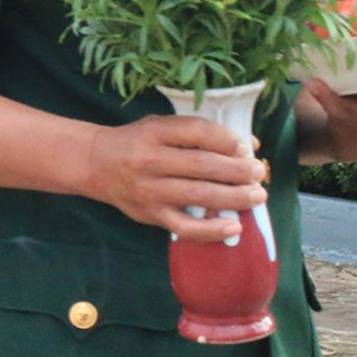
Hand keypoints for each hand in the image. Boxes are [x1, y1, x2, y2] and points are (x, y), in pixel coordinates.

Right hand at [82, 113, 269, 242]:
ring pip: (199, 195)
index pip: (197, 132)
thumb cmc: (136, 142)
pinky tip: (234, 227)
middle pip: (203, 165)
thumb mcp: (160, 126)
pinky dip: (212, 230)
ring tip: (257, 195)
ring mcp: (150, 190)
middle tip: (259, 172)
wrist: (96, 165)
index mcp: (154, 133)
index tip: (246, 147)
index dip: (227, 140)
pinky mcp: (150, 215)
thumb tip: (248, 146)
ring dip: (235, 197)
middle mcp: (150, 161)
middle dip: (239, 170)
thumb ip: (198, 133)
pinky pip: (185, 227)